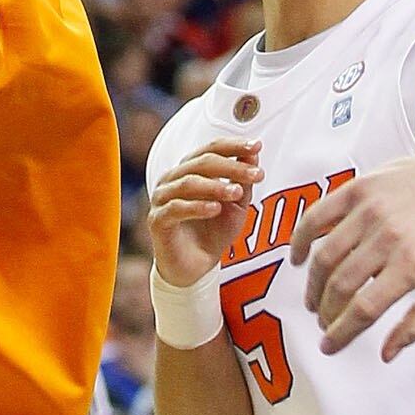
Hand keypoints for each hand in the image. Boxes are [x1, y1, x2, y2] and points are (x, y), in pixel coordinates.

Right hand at [148, 141, 260, 287]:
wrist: (195, 268)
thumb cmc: (212, 232)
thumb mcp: (235, 205)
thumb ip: (242, 180)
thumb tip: (253, 152)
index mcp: (189, 169)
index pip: (210, 149)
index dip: (233, 145)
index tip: (257, 146)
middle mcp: (172, 179)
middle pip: (201, 163)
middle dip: (231, 167)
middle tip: (256, 174)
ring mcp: (161, 198)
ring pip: (187, 183)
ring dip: (215, 186)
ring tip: (237, 193)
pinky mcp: (157, 221)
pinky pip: (175, 209)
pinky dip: (197, 207)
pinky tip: (215, 209)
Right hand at [292, 145, 414, 357]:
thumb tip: (386, 354)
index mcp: (414, 264)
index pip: (364, 309)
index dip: (341, 333)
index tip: (329, 346)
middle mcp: (389, 236)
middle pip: (341, 285)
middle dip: (326, 312)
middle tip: (324, 322)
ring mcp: (371, 209)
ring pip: (325, 255)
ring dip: (313, 285)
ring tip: (314, 299)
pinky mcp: (360, 188)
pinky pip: (318, 215)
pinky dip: (300, 239)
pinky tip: (298, 258)